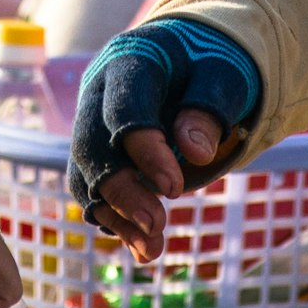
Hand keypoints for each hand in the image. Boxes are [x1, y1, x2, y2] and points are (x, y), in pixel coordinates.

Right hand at [71, 14, 262, 259]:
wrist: (187, 58)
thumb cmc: (206, 62)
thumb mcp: (221, 74)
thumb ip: (208, 107)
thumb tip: (196, 154)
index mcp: (128, 62)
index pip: (124, 109)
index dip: (144, 151)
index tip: (174, 188)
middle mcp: (98, 94)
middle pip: (93, 148)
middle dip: (123, 192)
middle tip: (156, 224)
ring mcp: (92, 125)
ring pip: (87, 176)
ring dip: (117, 216)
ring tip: (152, 249)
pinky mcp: (96, 154)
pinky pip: (94, 192)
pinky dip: (117, 222)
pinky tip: (144, 245)